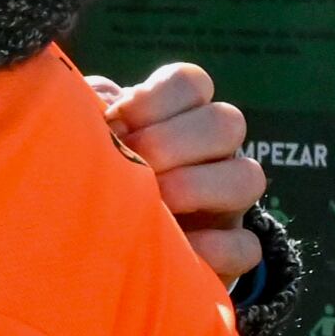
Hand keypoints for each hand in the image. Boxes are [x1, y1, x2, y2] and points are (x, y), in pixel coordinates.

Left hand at [92, 61, 267, 282]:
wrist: (93, 251)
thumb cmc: (89, 181)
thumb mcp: (86, 141)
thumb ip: (89, 114)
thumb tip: (94, 103)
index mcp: (176, 120)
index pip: (190, 84)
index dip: (158, 95)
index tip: (116, 119)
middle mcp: (210, 155)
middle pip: (227, 122)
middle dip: (175, 140)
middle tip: (135, 162)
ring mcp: (226, 204)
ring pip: (248, 177)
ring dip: (199, 185)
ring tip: (158, 201)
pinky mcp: (227, 251)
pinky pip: (246, 246)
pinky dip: (218, 248)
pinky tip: (181, 248)